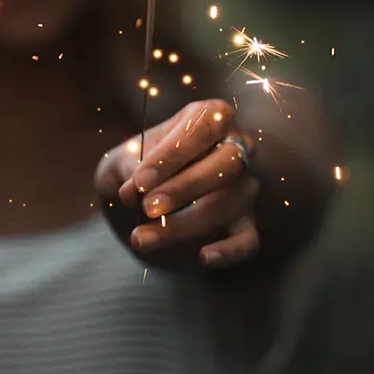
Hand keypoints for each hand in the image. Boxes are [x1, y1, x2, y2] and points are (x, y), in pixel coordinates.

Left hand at [94, 99, 259, 269]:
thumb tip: (132, 190)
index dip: (171, 157)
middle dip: (183, 190)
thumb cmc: (138, 163)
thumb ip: (129, 167)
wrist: (143, 191)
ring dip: (184, 225)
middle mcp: (237, 145)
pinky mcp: (247, 220)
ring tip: (142, 238)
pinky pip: (248, 239)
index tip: (139, 182)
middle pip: (225, 166)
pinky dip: (229, 250)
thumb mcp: (125, 157)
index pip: (201, 130)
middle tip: (146, 208)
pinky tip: (204, 257)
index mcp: (210, 116)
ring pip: (227, 204)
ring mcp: (246, 184)